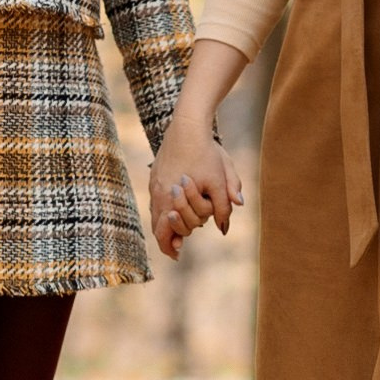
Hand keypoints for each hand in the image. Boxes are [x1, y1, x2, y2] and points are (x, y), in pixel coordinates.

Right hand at [147, 125, 241, 258]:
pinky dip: (164, 209)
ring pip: (156, 212)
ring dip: (167, 223)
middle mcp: (159, 192)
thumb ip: (223, 205)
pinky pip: (156, 199)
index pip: (164, 232)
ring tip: (177, 230)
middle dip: (171, 236)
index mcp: (172, 197)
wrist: (188, 125)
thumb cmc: (206, 152)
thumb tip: (224, 228)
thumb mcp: (221, 179)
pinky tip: (174, 208)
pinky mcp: (156, 174)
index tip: (178, 254)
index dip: (170, 246)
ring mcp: (155, 183)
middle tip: (179, 245)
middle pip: (158, 226)